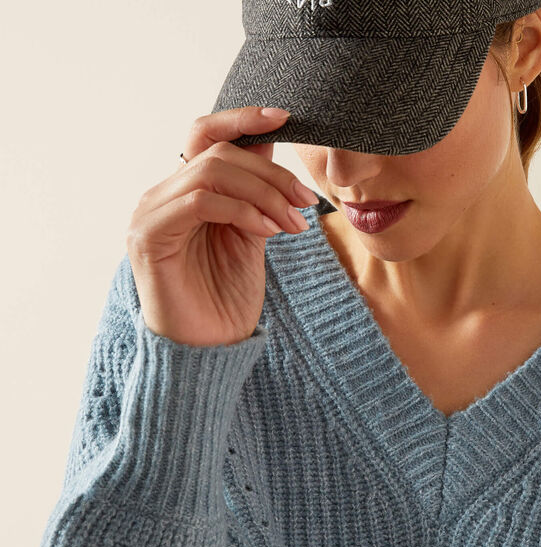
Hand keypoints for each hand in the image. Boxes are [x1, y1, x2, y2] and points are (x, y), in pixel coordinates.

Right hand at [125, 106, 317, 345]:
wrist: (209, 349)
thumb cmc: (227, 297)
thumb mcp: (250, 236)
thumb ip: (255, 196)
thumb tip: (274, 152)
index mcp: (185, 192)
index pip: (207, 136)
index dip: (242, 120)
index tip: (286, 118)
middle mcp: (161, 196)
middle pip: (218, 152)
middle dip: (272, 173)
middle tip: (306, 201)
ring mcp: (150, 214)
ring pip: (211, 171)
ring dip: (264, 193)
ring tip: (293, 223)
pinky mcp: (149, 237)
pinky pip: (200, 202)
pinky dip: (242, 210)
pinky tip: (269, 232)